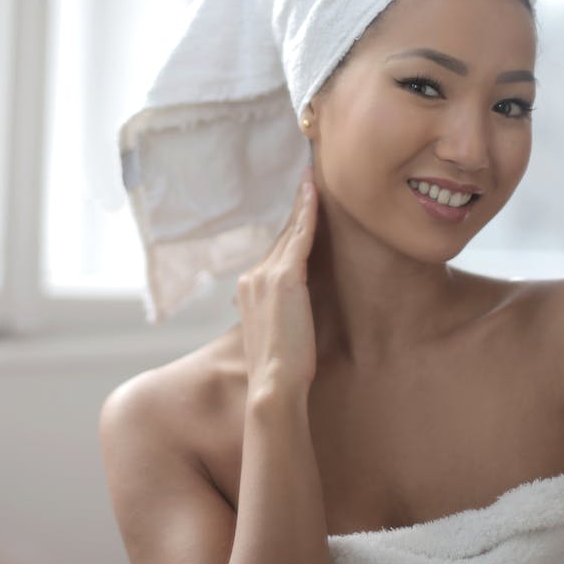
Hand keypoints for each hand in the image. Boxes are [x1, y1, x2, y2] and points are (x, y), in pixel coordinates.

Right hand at [235, 169, 319, 394]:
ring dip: (302, 203)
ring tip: (312, 178)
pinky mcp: (285, 278)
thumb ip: (282, 313)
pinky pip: (300, 237)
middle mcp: (252, 277)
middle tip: (308, 178)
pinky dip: (307, 213)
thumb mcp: (277, 334)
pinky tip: (315, 194)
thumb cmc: (281, 371)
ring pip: (289, 232)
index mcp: (248, 289)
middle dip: (295, 208)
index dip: (288, 227)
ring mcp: (266, 276)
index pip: (273, 251)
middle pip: (279, 235)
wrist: (273, 386)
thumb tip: (297, 308)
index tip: (299, 205)